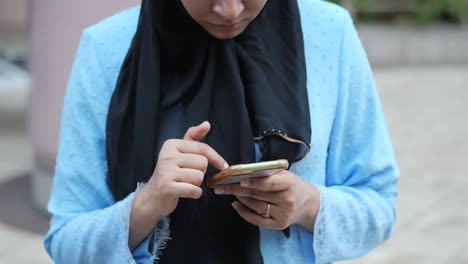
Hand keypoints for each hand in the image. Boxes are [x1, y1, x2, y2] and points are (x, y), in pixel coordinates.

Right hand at [130, 121, 227, 247]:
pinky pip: (194, 190)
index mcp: (171, 145)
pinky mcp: (166, 187)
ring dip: (197, 184)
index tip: (224, 166)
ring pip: (199, 177)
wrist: (153, 195)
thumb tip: (207, 124)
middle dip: (201, 172)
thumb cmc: (171, 172)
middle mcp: (167, 156)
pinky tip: (186, 192)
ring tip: (185, 183)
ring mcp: (165, 171)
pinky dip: (195, 194)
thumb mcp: (180, 152)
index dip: (216, 158)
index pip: (203, 148)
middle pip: (202, 163)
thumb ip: (193, 137)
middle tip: (189, 175)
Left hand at [213, 170, 319, 231]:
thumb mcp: (285, 175)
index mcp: (290, 184)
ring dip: (239, 198)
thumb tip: (242, 172)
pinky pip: (256, 219)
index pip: (270, 183)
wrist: (307, 204)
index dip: (255, 182)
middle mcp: (287, 200)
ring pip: (255, 206)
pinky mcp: (278, 225)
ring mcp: (283, 214)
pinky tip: (235, 204)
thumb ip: (267, 173)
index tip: (240, 180)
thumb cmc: (291, 185)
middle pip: (258, 195)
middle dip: (236, 189)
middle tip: (221, 185)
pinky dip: (243, 212)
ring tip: (227, 191)